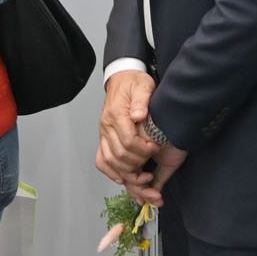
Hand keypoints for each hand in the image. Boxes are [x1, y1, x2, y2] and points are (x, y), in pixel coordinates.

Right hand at [97, 70, 156, 184]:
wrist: (122, 78)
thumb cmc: (133, 83)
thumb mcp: (142, 86)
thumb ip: (141, 100)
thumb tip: (139, 115)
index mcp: (116, 114)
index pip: (128, 141)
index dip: (144, 149)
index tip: (155, 147)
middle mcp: (106, 125)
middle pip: (120, 154)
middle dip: (138, 162)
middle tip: (151, 160)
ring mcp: (104, 133)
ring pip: (110, 160)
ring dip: (127, 171)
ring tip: (142, 174)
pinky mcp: (104, 138)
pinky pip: (101, 159)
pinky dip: (111, 171)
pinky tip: (123, 176)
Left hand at [130, 142, 187, 209]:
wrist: (179, 123)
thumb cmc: (175, 138)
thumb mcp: (168, 163)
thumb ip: (159, 178)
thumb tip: (153, 192)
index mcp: (138, 154)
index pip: (133, 177)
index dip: (141, 192)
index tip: (155, 199)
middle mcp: (131, 152)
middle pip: (128, 179)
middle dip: (142, 194)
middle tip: (157, 199)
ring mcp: (128, 148)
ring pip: (127, 177)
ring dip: (141, 189)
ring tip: (155, 191)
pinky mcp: (129, 145)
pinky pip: (127, 169)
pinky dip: (138, 179)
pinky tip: (150, 177)